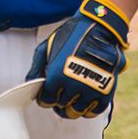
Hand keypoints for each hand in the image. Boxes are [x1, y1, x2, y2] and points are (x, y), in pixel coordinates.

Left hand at [26, 0, 129, 118]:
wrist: (101, 26)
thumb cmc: (72, 34)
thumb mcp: (47, 46)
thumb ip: (36, 67)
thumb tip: (30, 83)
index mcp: (56, 76)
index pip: (46, 101)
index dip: (46, 97)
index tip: (49, 93)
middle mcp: (73, 86)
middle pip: (61, 107)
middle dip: (59, 101)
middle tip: (62, 93)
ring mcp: (91, 90)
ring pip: (77, 112)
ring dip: (73, 106)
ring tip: (74, 97)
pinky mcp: (107, 91)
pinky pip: (95, 111)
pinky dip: (89, 108)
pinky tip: (86, 99)